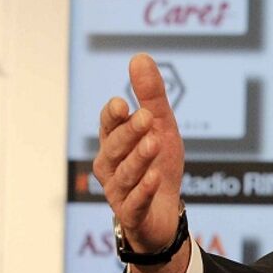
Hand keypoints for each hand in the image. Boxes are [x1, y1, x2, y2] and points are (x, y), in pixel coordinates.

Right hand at [92, 53, 185, 263]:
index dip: (113, 116)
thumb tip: (140, 56)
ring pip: (125, 174)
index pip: (109, 126)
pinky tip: (155, 177)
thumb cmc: (158, 165)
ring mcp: (119, 192)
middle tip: (146, 117)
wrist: (163, 215)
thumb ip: (152, 96)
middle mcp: (111, 166)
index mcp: (114, 143)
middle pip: (114, 148)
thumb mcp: (161, 128)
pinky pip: (136, 202)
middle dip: (129, 133)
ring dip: (139, 158)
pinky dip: (144, 190)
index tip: (121, 102)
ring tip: (154, 143)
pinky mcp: (132, 214)